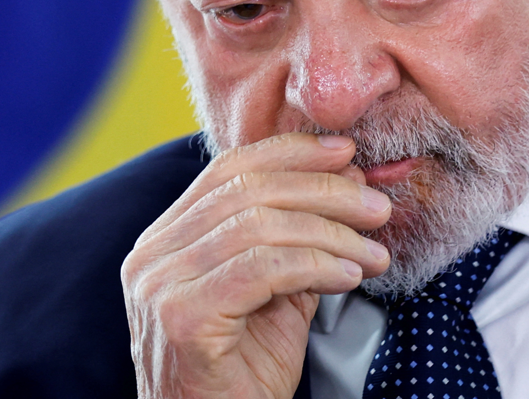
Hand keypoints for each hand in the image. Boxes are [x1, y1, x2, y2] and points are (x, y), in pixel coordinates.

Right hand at [122, 132, 391, 398]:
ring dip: (331, 233)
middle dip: (323, 191)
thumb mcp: (277, 296)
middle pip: (246, 190)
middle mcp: (152, 254)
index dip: (290, 154)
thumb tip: (347, 179)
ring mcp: (160, 284)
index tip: (345, 153)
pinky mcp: (182, 316)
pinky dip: (316, 264)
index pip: (227, 170)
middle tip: (375, 207)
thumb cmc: (241, 376)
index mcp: (166, 240)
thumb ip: (301, 240)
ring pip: (257, 225)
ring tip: (372, 252)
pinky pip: (262, 268)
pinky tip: (349, 277)